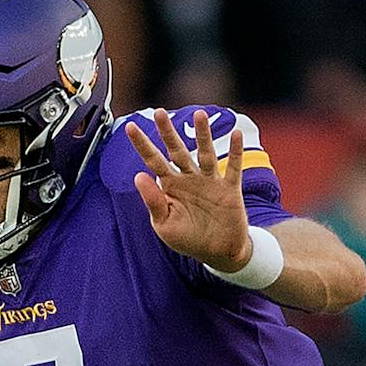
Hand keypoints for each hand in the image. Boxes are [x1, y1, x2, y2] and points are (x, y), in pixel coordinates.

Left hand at [126, 108, 252, 272]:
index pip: (153, 161)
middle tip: (159, 112)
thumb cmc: (189, 239)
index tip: (130, 127)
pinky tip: (236, 134)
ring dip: (203, 135)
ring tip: (199, 114)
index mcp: (170, 186)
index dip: (142, 144)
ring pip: (205, 153)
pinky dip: (235, 152)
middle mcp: (189, 178)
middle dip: (168, 132)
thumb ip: (153, 201)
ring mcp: (210, 181)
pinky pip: (232, 168)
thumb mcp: (165, 225)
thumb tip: (138, 176)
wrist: (218, 253)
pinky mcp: (229, 189)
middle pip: (177, 150)